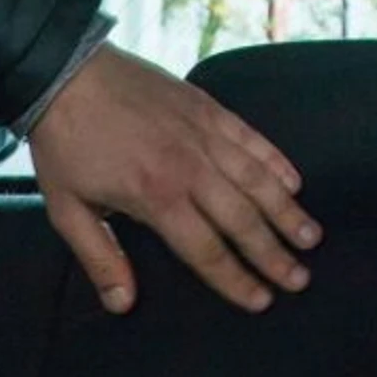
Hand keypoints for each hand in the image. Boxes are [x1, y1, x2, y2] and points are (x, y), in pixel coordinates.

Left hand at [28, 41, 320, 314]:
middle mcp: (190, 167)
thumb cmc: (65, 145)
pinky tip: (294, 183)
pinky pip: (252, 139)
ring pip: (257, 179)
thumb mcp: (67, 210)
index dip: (235, 280)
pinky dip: (276, 161)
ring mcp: (204, 134)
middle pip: (243, 219)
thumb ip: (99, 258)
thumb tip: (122, 304)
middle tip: (299, 280)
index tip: (260, 301)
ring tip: (311, 237)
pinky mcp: (208, 109)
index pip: (206, 250)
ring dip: (287, 211)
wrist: (66, 72)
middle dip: (273, 253)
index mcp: (156, 197)